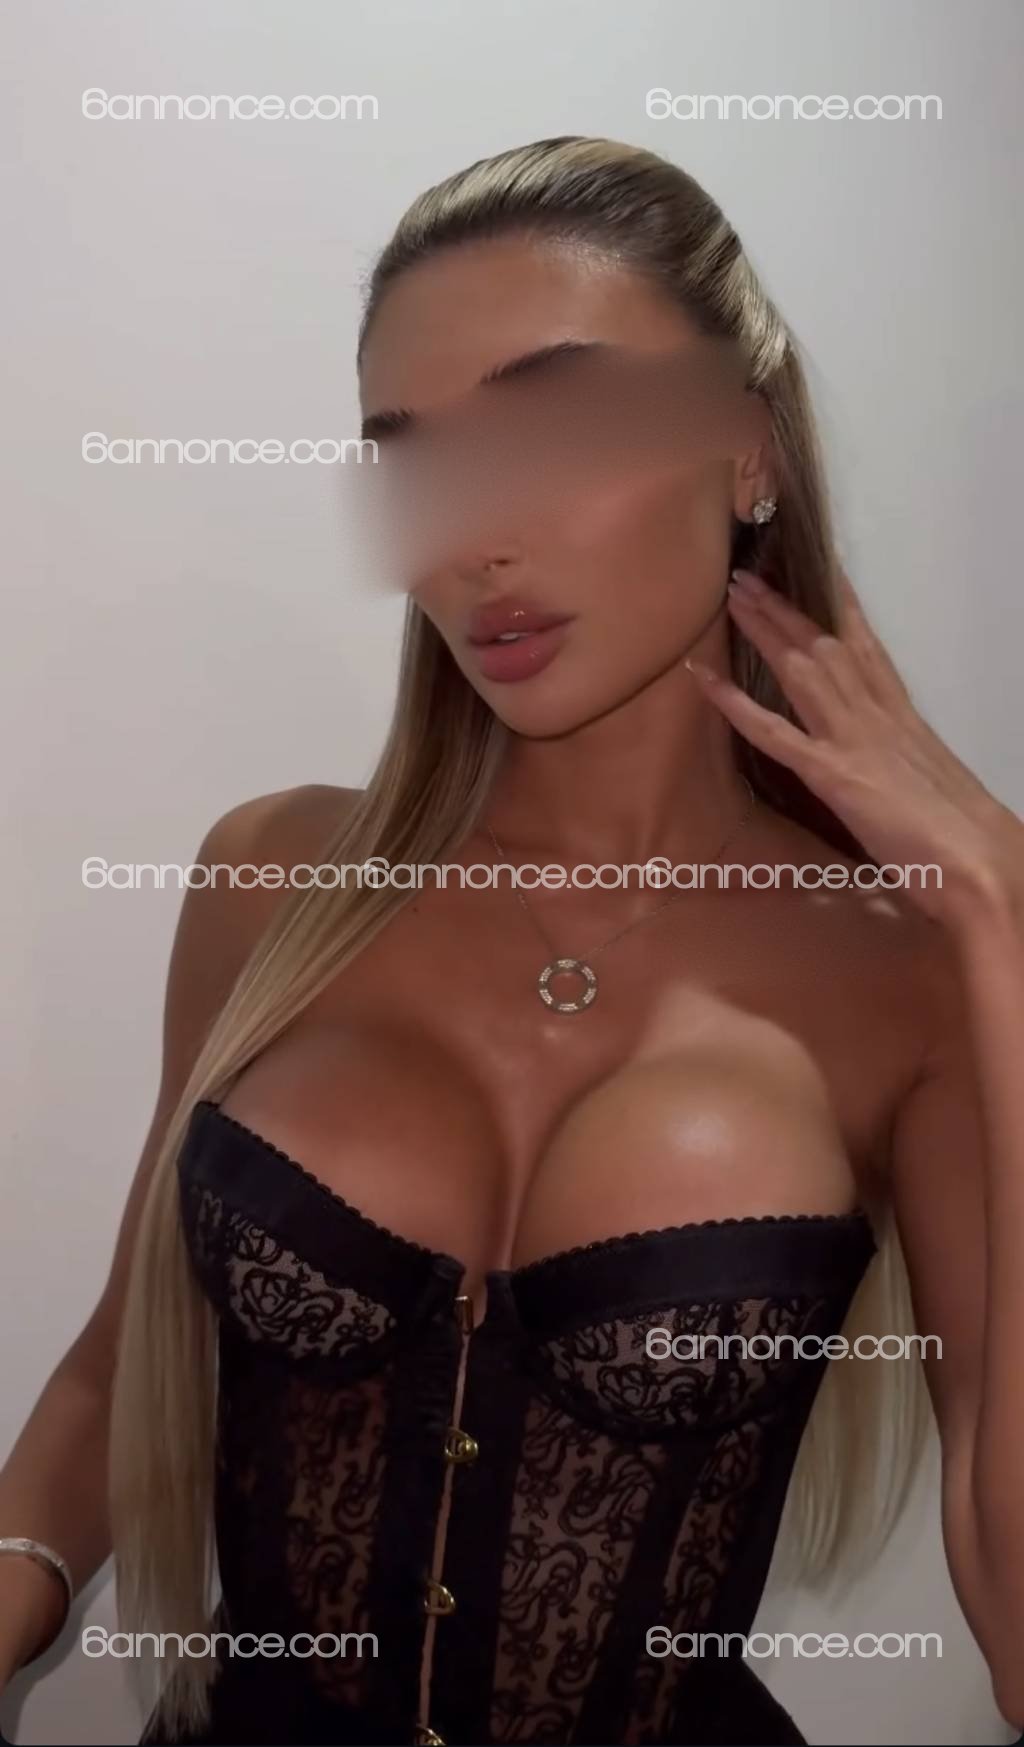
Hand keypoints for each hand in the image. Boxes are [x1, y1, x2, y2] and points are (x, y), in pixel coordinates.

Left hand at [685, 567, 1023, 929]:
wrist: (980, 862)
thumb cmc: (965, 839)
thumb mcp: (930, 789)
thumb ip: (904, 774)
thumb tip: (894, 783)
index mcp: (904, 719)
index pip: (867, 650)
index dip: (841, 609)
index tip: (821, 573)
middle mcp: (878, 717)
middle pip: (825, 647)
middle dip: (786, 609)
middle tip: (751, 576)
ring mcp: (853, 740)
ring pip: (801, 669)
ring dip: (764, 628)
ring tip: (733, 594)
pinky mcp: (832, 774)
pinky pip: (772, 732)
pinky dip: (734, 703)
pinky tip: (703, 678)